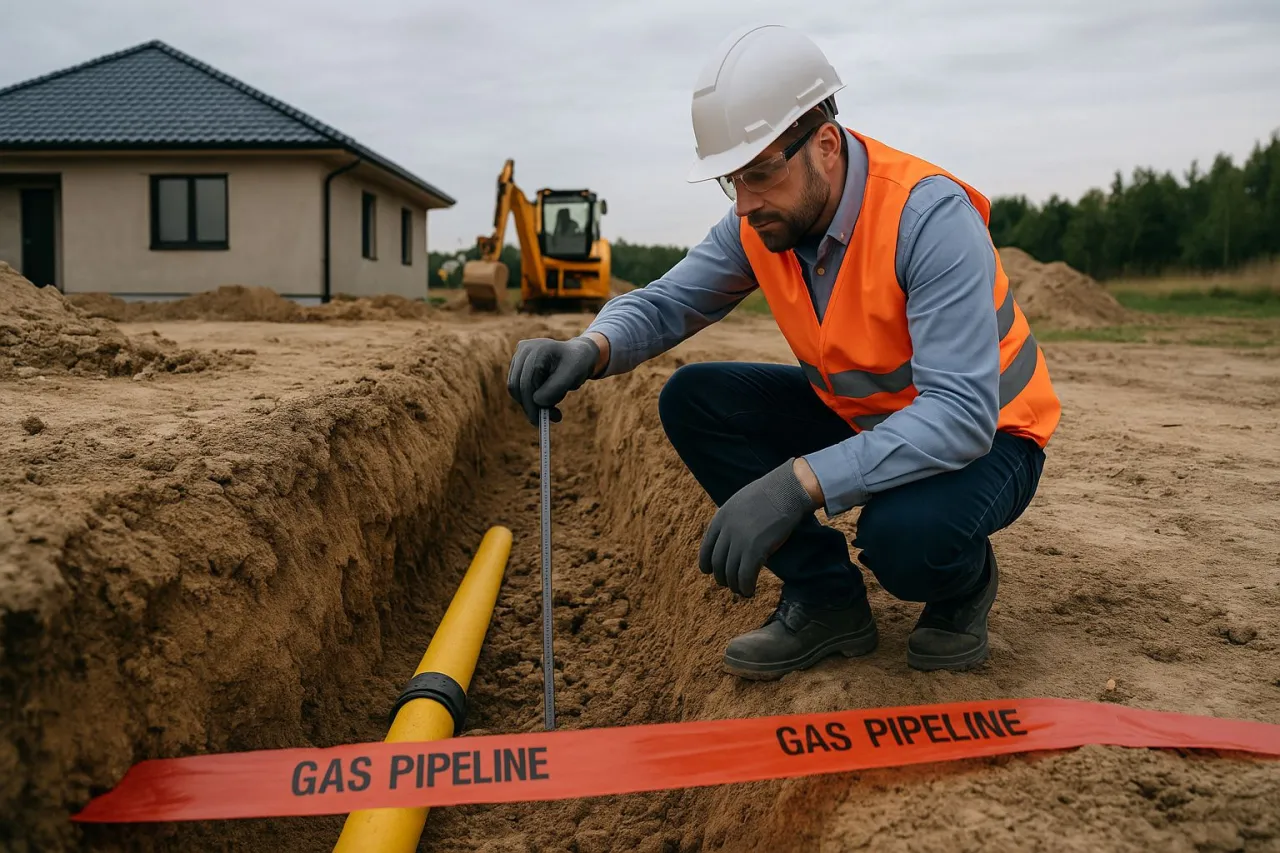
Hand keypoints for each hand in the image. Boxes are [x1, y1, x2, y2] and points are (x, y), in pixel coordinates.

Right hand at [506, 336, 600, 424]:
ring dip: (533, 403)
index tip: (541, 422)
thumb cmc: (578, 364)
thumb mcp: (572, 375)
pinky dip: (532, 398)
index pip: (525, 383)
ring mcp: (519, 357)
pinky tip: (549, 397)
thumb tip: (537, 401)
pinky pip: (520, 388)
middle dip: (532, 406)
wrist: (579, 356)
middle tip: (551, 417)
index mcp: (536, 349)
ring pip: (517, 389)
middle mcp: (524, 350)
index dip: (531, 405)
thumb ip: (555, 388)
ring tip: (554, 406)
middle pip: (516, 386)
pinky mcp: (519, 365)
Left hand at [699, 459, 817, 596]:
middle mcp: (727, 531)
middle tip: (729, 584)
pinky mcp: (756, 550)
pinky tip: (750, 591)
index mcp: (720, 518)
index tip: (710, 572)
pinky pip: (745, 576)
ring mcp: (740, 541)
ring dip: (735, 585)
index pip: (706, 548)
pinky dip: (746, 587)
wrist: (786, 490)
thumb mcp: (741, 502)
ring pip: (730, 573)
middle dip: (722, 577)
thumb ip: (732, 519)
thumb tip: (732, 536)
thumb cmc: (769, 493)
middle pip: (717, 563)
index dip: (707, 564)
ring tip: (741, 591)